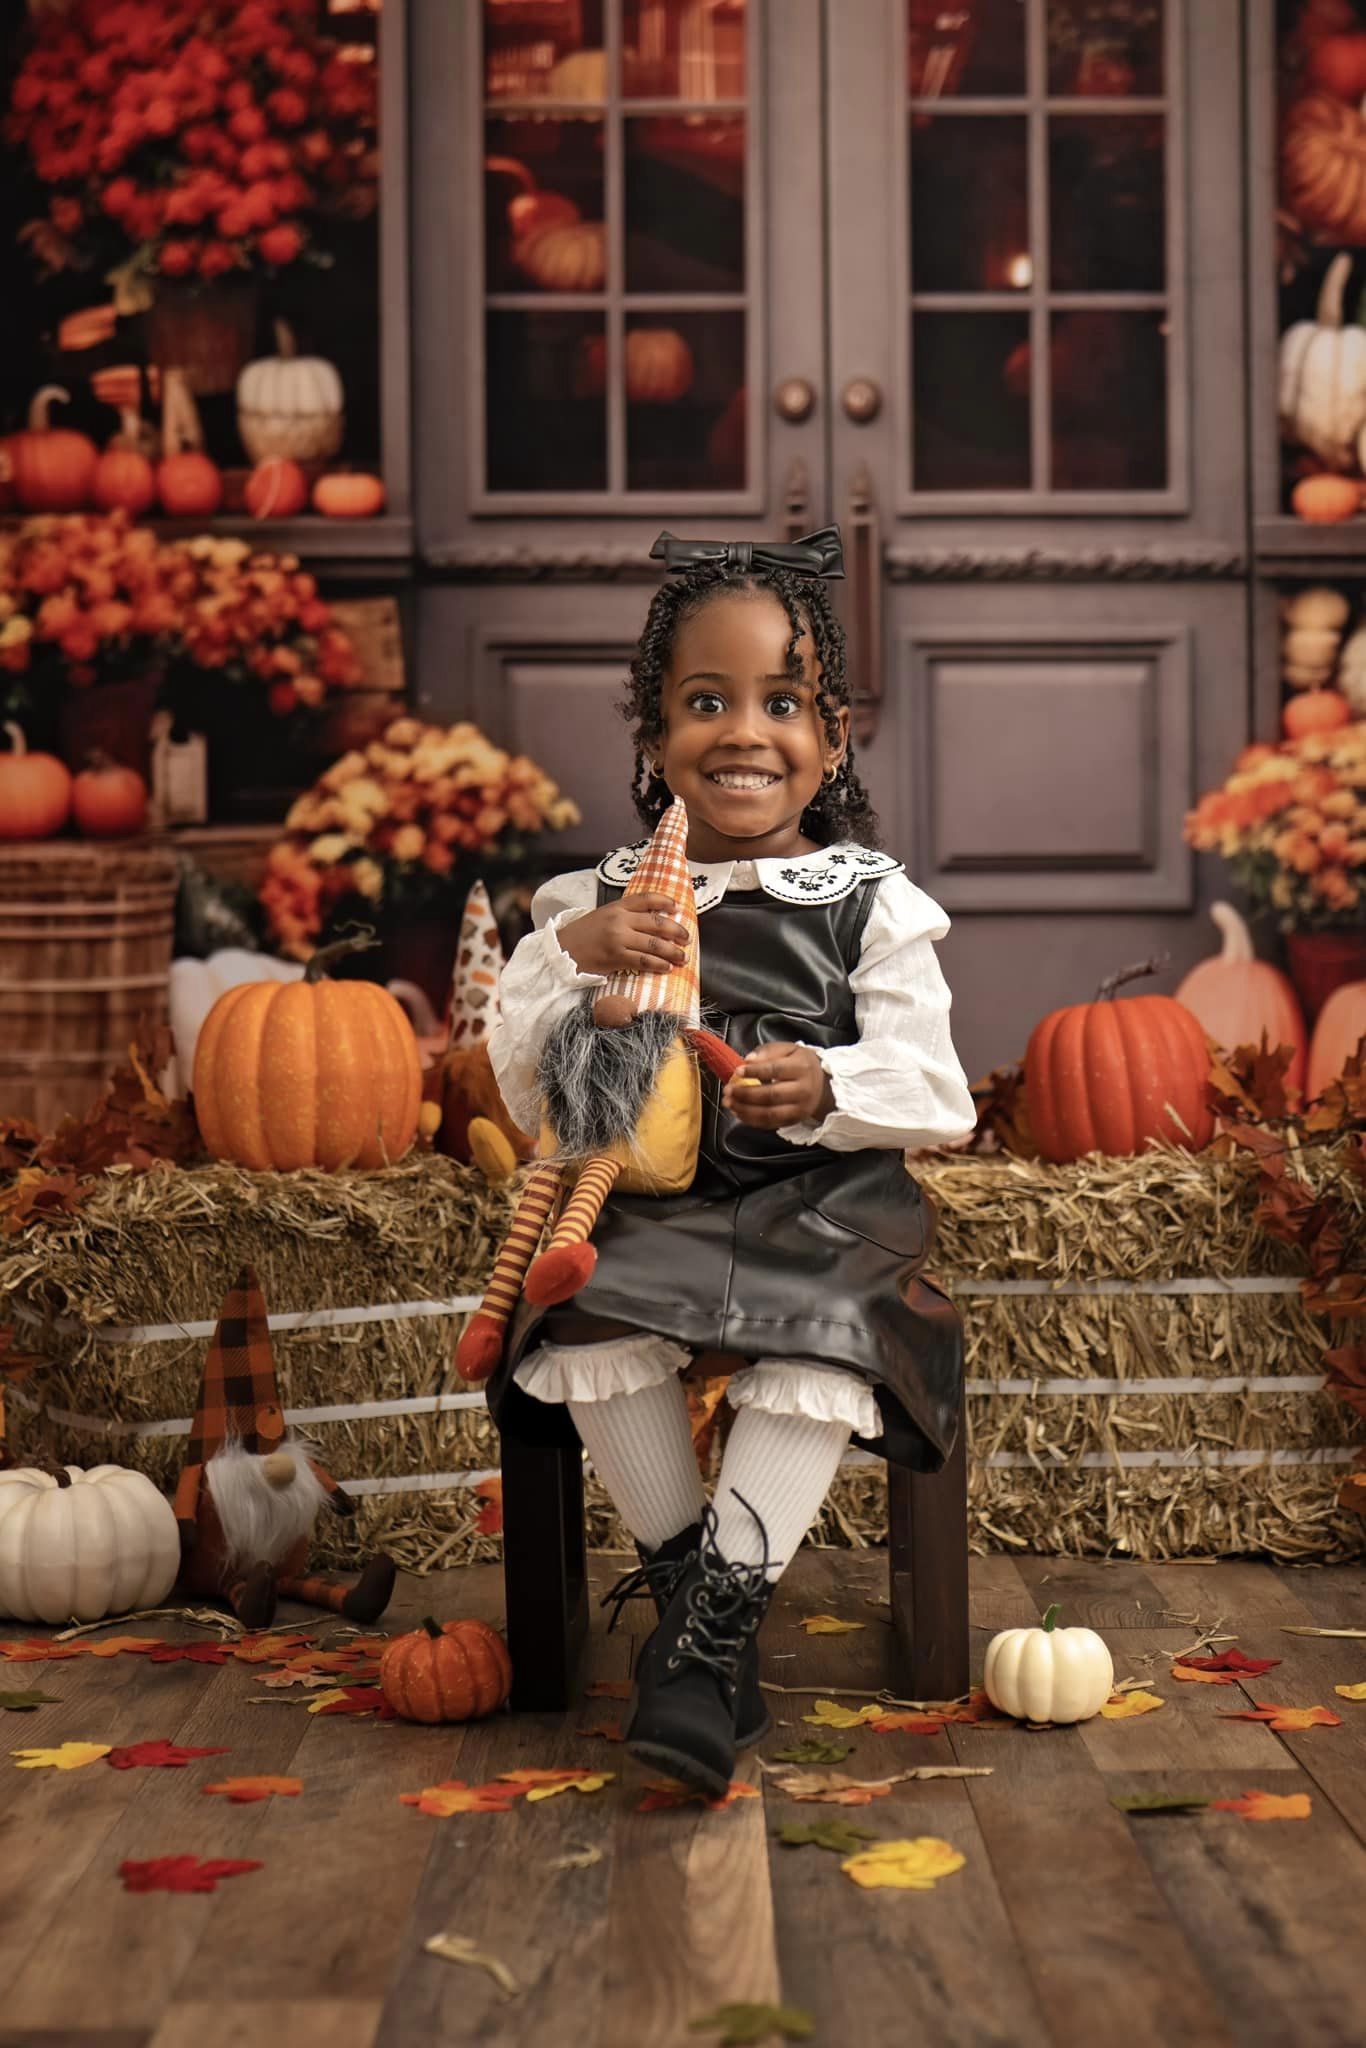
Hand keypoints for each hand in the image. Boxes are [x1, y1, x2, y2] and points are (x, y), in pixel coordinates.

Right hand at [556, 892, 691, 976]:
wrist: (560, 952)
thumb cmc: (582, 936)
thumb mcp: (601, 917)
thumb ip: (623, 916)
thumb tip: (650, 922)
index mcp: (616, 907)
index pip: (646, 899)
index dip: (665, 901)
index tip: (677, 907)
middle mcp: (619, 920)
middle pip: (656, 922)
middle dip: (676, 931)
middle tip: (687, 938)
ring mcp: (618, 939)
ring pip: (653, 944)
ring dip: (672, 951)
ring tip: (683, 958)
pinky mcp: (615, 957)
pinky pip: (643, 961)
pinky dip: (658, 965)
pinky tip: (667, 968)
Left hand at [722, 1042, 834, 1128]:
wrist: (823, 1085)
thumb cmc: (800, 1064)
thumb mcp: (789, 1050)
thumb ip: (768, 1051)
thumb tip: (748, 1060)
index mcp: (802, 1067)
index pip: (775, 1070)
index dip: (754, 1072)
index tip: (737, 1071)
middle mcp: (803, 1090)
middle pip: (771, 1095)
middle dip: (745, 1094)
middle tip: (728, 1090)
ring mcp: (799, 1108)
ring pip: (769, 1113)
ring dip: (745, 1110)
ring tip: (729, 1103)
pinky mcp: (794, 1121)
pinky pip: (770, 1124)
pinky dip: (752, 1120)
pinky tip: (739, 1113)